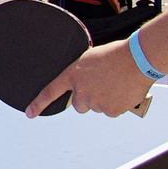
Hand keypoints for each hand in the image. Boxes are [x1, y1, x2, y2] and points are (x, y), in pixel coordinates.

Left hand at [25, 39, 157, 118]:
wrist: (137, 59)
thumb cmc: (116, 55)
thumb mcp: (90, 60)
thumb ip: (82, 74)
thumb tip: (83, 86)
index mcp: (73, 75)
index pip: (50, 91)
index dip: (38, 104)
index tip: (29, 113)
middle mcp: (81, 91)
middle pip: (79, 105)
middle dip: (88, 98)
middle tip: (102, 84)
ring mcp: (95, 102)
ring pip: (96, 107)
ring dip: (104, 100)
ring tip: (115, 83)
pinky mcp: (111, 111)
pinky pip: (111, 112)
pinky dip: (117, 105)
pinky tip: (122, 91)